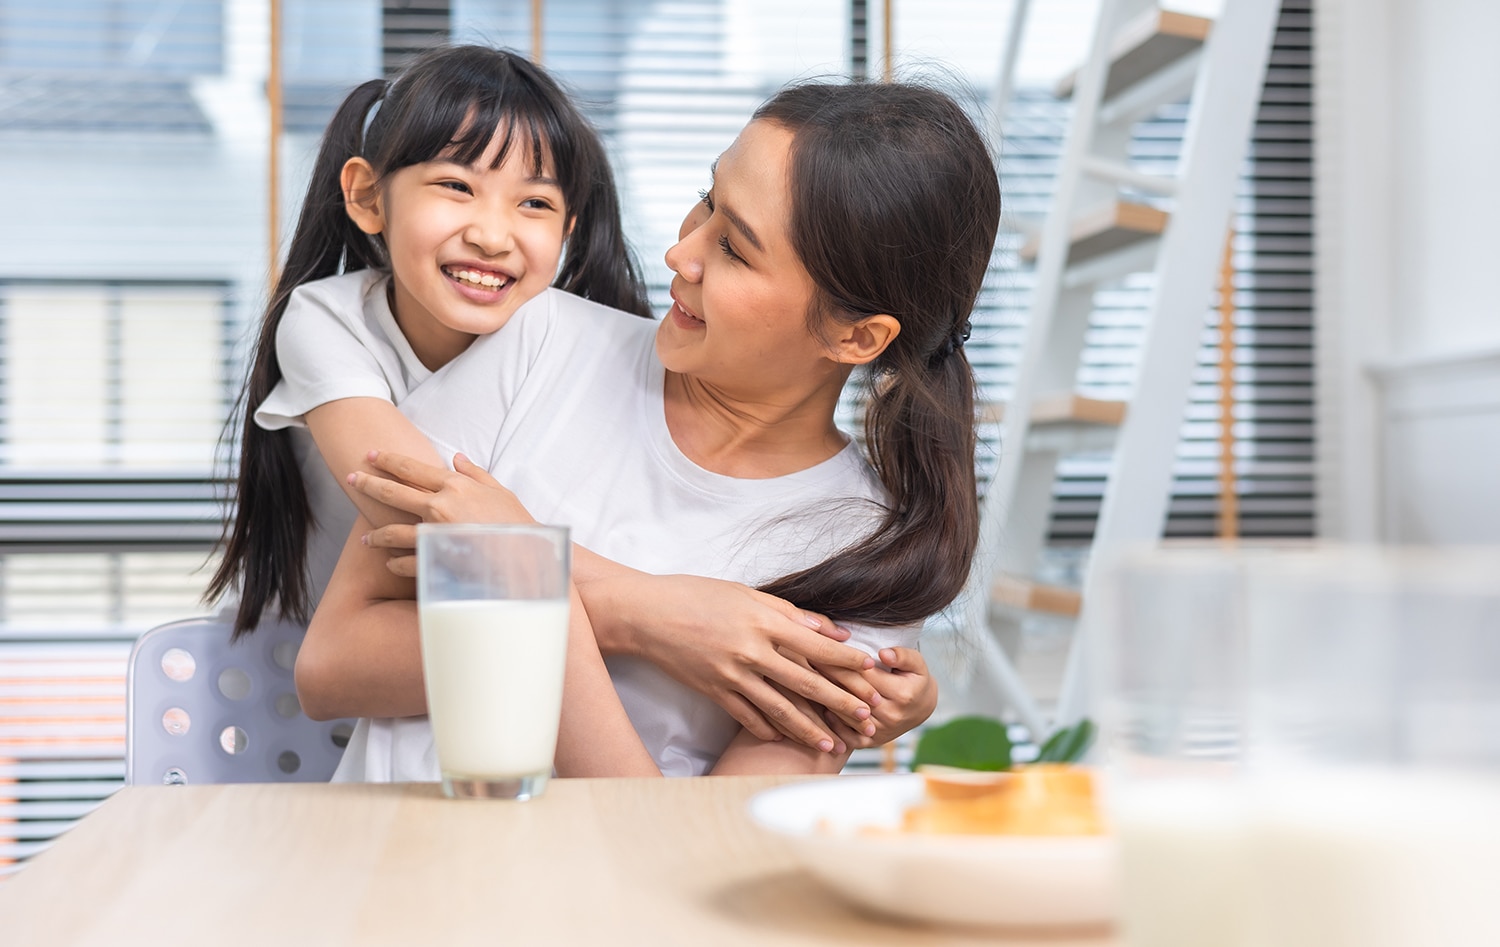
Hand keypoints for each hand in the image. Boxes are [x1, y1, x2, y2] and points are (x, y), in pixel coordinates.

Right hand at [596, 572, 878, 752]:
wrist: (646, 614)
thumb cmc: (696, 595)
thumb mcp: (746, 593)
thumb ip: (791, 614)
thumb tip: (834, 632)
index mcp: (762, 620)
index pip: (815, 645)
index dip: (846, 660)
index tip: (872, 670)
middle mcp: (750, 649)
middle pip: (805, 681)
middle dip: (841, 701)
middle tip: (869, 717)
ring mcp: (731, 674)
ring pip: (780, 707)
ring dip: (809, 727)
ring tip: (833, 743)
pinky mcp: (713, 690)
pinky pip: (748, 715)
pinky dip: (769, 728)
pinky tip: (787, 738)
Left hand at [818, 647, 937, 749]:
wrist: (921, 708)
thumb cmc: (915, 679)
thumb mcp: (916, 662)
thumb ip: (902, 655)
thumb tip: (883, 654)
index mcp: (902, 693)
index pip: (864, 675)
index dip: (842, 662)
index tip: (821, 650)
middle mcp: (891, 715)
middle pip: (852, 695)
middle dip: (829, 678)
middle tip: (808, 663)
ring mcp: (880, 731)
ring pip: (846, 715)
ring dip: (826, 700)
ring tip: (808, 683)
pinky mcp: (872, 742)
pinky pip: (847, 736)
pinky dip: (832, 724)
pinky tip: (821, 708)